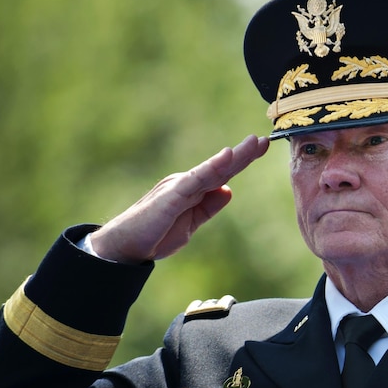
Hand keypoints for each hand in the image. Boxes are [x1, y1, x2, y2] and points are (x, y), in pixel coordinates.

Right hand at [88, 134, 269, 262]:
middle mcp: (186, 183)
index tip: (262, 147)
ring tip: (252, 143)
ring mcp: (179, 187)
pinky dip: (211, 168)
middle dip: (243, 154)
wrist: (124, 247)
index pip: (222, 173)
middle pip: (220, 167)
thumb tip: (228, 190)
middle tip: (263, 140)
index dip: (242, 161)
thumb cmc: (155, 235)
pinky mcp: (171, 195)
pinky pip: (195, 180)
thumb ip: (209, 208)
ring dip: (233, 157)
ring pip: (211, 169)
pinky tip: (226, 157)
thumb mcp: (191, 223)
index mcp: (193, 190)